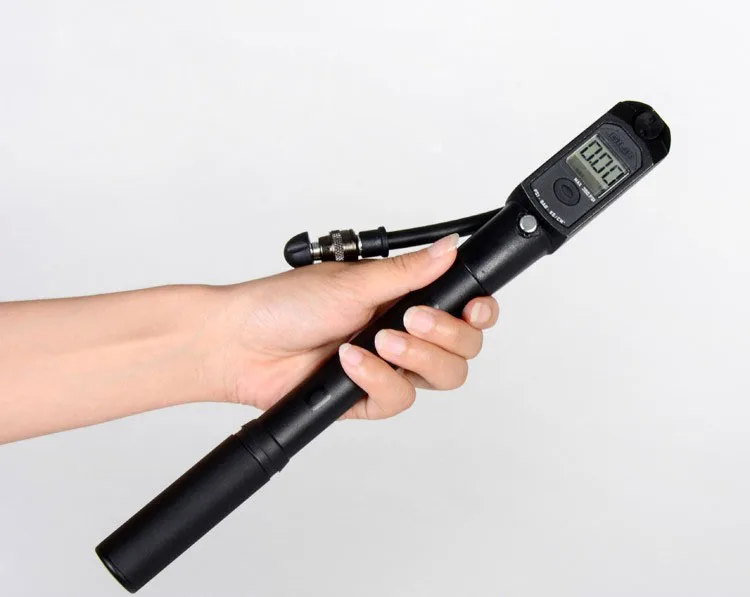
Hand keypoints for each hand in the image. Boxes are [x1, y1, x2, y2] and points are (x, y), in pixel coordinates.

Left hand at [217, 234, 498, 418]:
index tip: (474, 307)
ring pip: (440, 378)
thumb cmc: (286, 303)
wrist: (242, 343)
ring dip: (416, 357)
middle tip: (413, 318)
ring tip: (380, 339)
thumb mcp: (354, 281)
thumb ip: (409, 272)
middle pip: (463, 348)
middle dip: (446, 335)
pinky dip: (378, 379)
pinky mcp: (369, 396)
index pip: (462, 309)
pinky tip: (351, 362)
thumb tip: (450, 248)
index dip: (479, 312)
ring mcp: (388, 366)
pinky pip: (399, 398)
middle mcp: (402, 331)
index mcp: (404, 297)